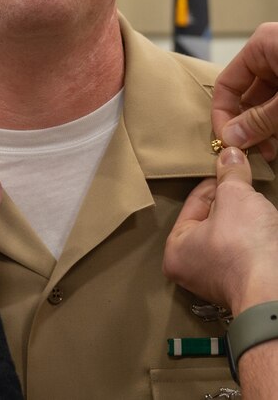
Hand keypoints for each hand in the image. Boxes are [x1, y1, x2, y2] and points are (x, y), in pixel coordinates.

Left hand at [163, 146, 277, 315]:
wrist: (276, 290)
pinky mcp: (244, 284)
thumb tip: (229, 154)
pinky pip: (245, 250)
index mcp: (176, 250)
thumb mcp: (235, 195)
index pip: (193, 203)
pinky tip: (264, 227)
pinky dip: (254, 237)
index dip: (214, 182)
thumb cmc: (244, 246)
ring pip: (230, 235)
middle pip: (211, 219)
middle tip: (244, 187)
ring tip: (256, 206)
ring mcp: (220, 280)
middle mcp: (193, 269)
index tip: (229, 170)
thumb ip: (230, 173)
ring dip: (244, 219)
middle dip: (230, 201)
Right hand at [212, 23, 277, 160]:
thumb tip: (231, 138)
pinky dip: (277, 122)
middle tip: (250, 152)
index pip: (226, 84)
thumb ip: (260, 119)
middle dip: (247, 127)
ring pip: (265, 102)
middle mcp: (272, 53)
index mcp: (262, 45)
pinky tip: (277, 141)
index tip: (227, 142)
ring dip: (264, 129)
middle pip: (246, 95)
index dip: (223, 116)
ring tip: (268, 152)